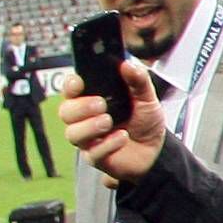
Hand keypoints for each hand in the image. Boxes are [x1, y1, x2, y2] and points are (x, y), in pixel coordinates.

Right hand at [59, 58, 164, 180]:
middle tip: (101, 104)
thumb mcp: (147, 98)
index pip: (70, 91)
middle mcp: (84, 119)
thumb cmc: (144, 121)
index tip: (79, 83)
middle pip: (65, 112)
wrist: (157, 149)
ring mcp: (88, 139)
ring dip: (90, 126)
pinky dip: (108, 144)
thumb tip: (128, 65)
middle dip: (80, 107)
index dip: (70, 86)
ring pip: (73, 133)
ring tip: (108, 121)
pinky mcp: (96, 157)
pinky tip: (122, 137)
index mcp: (92, 100)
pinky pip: (92, 153)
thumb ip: (138, 81)